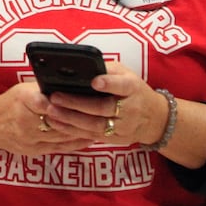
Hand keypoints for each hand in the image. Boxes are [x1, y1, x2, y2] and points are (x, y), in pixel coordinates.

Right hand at [0, 82, 105, 156]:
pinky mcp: (34, 150)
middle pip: (60, 120)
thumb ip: (44, 88)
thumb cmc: (10, 103)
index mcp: (24, 100)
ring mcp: (30, 138)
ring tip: (101, 125)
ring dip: (82, 131)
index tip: (87, 99)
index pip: (49, 101)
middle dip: (81, 117)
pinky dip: (76, 143)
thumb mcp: (23, 89)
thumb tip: (69, 83)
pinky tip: (89, 138)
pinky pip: (59, 148)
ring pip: (62, 135)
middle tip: (102, 112)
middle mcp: (26, 120)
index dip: (69, 102)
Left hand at [41, 62, 168, 146]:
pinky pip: (90, 135)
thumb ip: (107, 70)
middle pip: (102, 107)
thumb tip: (80, 65)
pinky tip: (55, 122)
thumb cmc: (134, 91)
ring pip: (94, 125)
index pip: (122, 86)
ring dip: (70, 119)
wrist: (155, 119)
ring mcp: (122, 127)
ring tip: (50, 110)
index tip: (95, 81)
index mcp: (133, 88)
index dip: (109, 84)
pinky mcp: (113, 139)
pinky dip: (71, 130)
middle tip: (55, 96)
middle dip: (77, 103)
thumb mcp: (127, 75)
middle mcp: (129, 109)